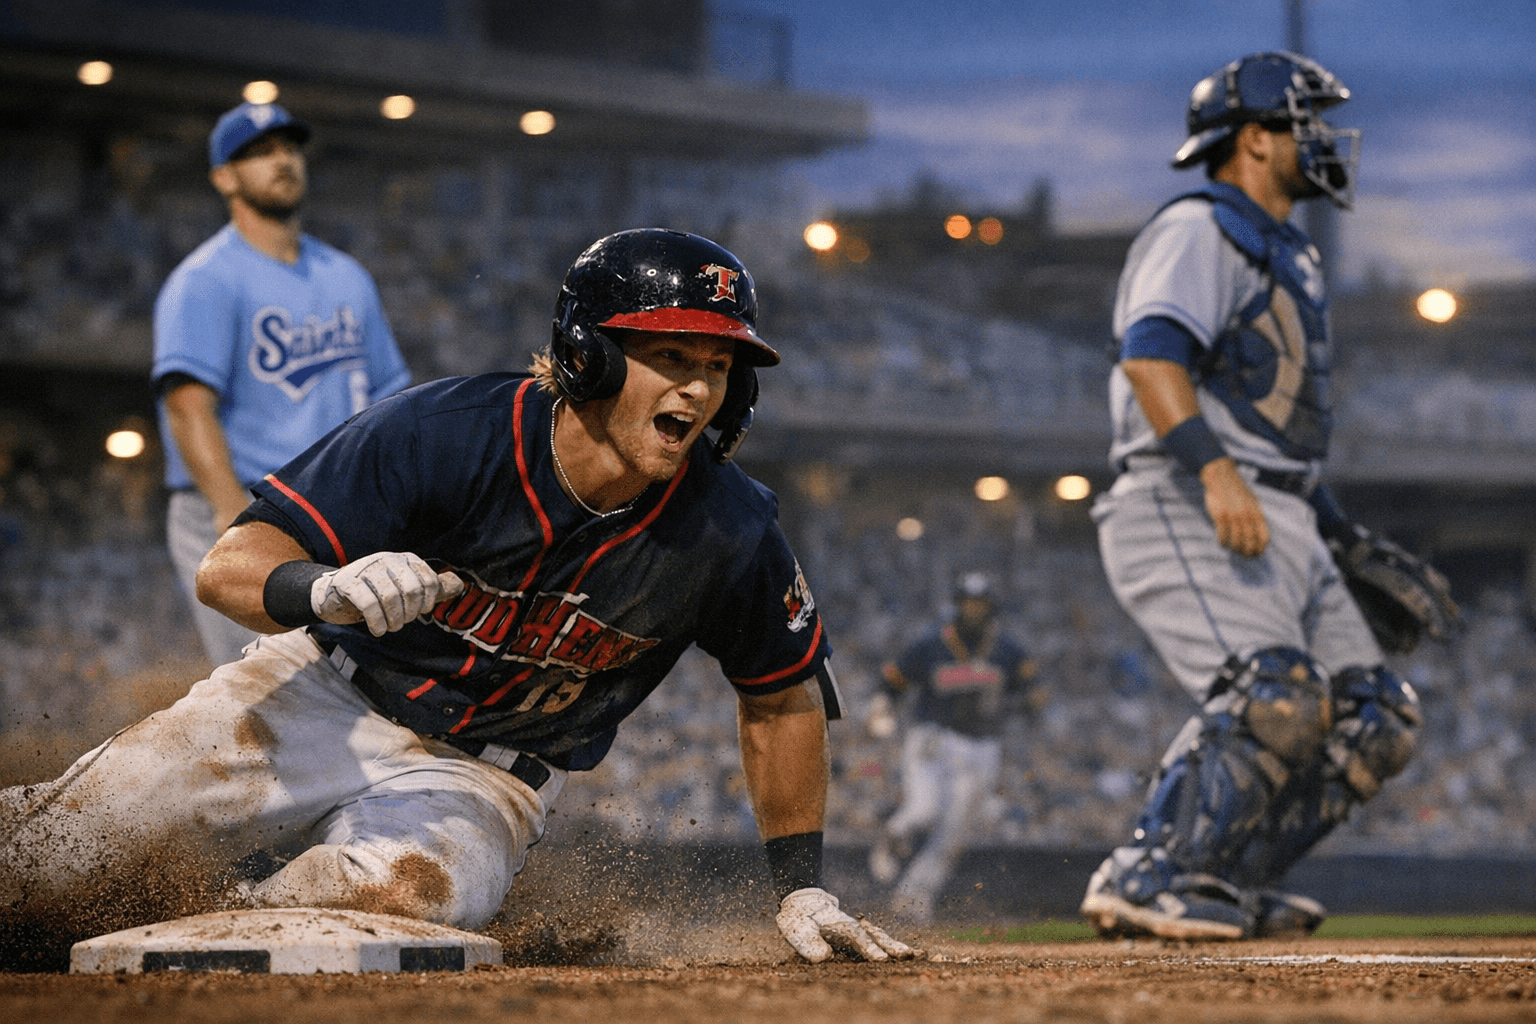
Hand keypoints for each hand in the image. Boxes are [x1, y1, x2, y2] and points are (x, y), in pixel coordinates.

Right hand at [311, 552, 465, 635]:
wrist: (332, 595)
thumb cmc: (373, 594)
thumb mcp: (403, 588)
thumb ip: (429, 588)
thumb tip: (459, 585)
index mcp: (404, 559)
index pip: (428, 580)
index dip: (428, 602)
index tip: (420, 613)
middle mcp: (387, 559)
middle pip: (412, 589)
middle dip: (410, 613)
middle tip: (402, 623)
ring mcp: (365, 568)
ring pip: (390, 597)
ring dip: (393, 621)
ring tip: (389, 628)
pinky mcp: (347, 581)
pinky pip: (369, 604)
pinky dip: (377, 622)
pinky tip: (377, 629)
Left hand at [775, 887, 920, 962]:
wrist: (804, 901)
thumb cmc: (799, 918)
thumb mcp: (797, 930)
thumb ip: (808, 943)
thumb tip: (825, 957)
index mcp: (839, 926)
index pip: (857, 938)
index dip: (868, 948)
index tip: (880, 959)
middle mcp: (854, 927)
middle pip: (875, 936)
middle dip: (891, 947)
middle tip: (908, 956)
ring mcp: (859, 931)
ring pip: (881, 938)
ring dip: (897, 947)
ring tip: (916, 955)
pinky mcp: (860, 937)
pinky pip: (880, 941)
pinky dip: (894, 947)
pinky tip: (910, 954)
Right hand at [1200, 458, 1269, 556]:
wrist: (1221, 477)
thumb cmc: (1237, 491)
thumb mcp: (1252, 502)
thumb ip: (1255, 517)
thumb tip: (1258, 535)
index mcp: (1257, 512)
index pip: (1263, 536)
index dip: (1261, 548)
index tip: (1257, 554)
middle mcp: (1247, 516)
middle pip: (1250, 541)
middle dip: (1248, 552)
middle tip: (1245, 556)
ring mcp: (1233, 516)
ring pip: (1236, 540)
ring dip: (1235, 548)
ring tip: (1233, 550)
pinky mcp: (1220, 516)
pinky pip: (1222, 535)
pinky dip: (1223, 542)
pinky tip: (1222, 544)